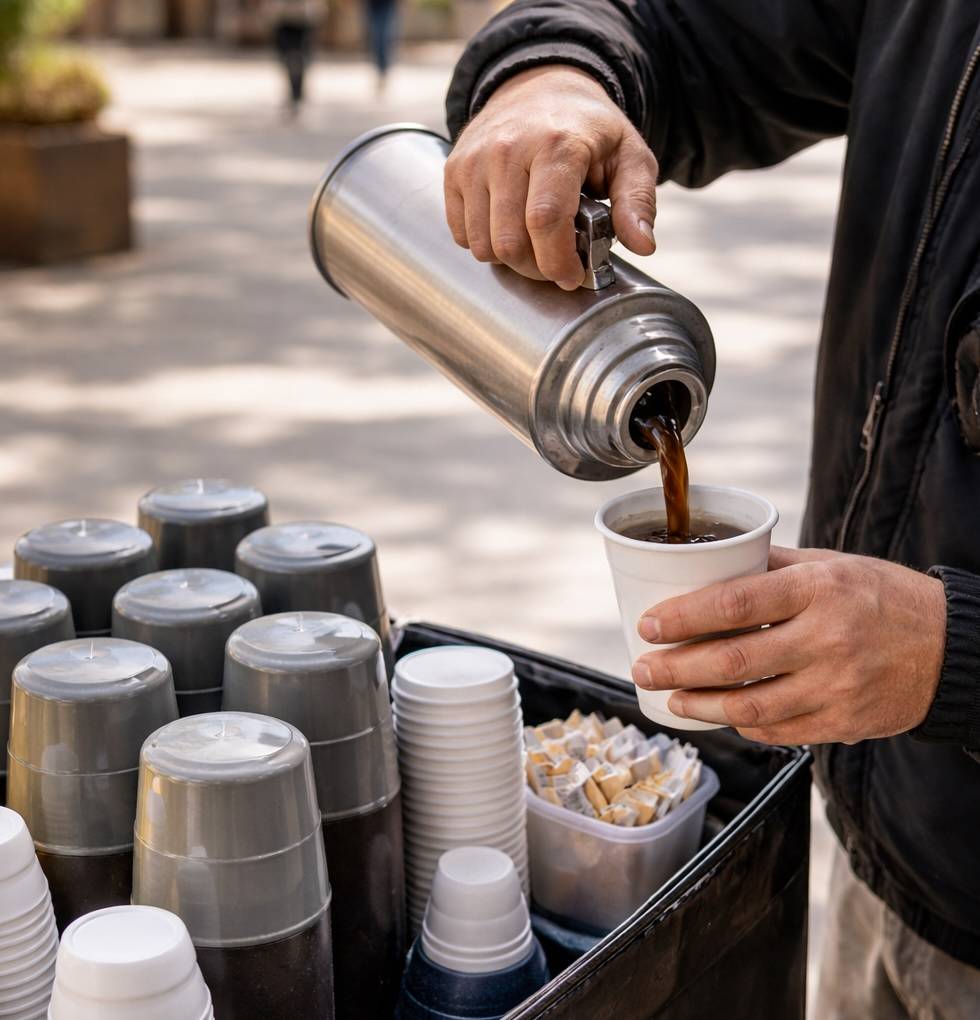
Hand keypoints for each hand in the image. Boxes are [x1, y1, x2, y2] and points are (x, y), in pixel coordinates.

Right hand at [444, 66, 657, 289]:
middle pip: (510, 242)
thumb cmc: (588, 130)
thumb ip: (638, 201)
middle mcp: (508, 149)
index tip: (572, 276)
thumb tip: (643, 245)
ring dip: (510, 260)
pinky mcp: (454, 169)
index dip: (557, 262)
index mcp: (557, 145)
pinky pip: (462, 233)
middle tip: (555, 264)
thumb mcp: (630, 156)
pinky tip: (508, 228)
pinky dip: (485, 244)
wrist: (540, 85)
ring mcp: (475, 160)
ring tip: (533, 245)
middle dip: (536, 269)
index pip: (545, 220)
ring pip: (483, 244)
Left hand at [630, 546, 946, 744]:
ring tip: (672, 698)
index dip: (683, 617)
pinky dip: (743, 724)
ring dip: (699, 705)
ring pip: (749, 706)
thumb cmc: (882, 597)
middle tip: (643, 668)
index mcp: (818, 589)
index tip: (648, 625)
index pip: (734, 603)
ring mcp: (836, 687)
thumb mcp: (831, 565)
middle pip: (732, 661)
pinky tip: (722, 714)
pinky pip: (778, 730)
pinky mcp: (845, 723)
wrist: (952, 648)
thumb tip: (709, 562)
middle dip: (675, 668)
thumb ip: (770, 566)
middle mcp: (826, 639)